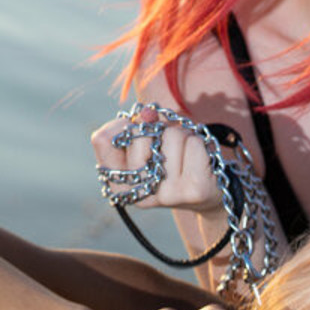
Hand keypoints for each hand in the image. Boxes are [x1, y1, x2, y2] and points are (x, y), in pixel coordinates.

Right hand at [91, 109, 225, 219]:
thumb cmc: (169, 161)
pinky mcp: (194, 190)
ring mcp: (167, 195)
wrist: (206, 193)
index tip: (137, 134)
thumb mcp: (142, 146)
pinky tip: (198, 161)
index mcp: (119, 185)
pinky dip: (199, 143)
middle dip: (157, 131)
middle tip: (166, 148)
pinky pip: (193, 144)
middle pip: (140, 136)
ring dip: (181, 135)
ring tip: (184, 154)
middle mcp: (139, 195)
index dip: (121, 126)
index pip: (103, 139)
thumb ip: (134, 127)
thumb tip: (147, 113)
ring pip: (171, 136)